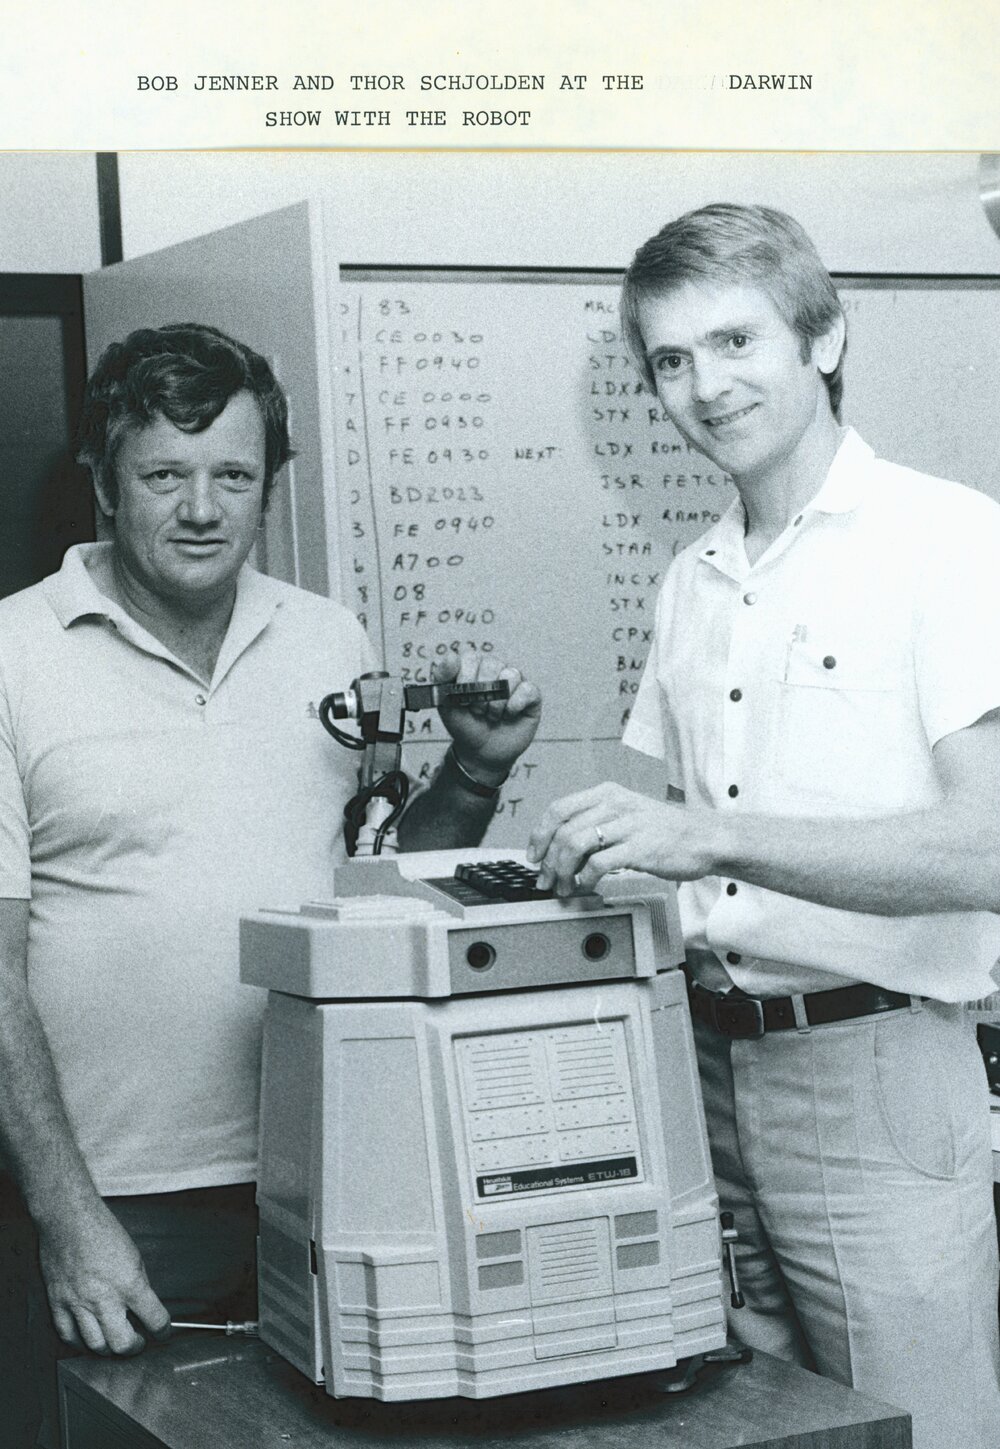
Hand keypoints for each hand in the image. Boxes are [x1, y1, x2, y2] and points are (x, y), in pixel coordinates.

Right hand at [38, 1200, 170, 1355]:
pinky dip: (80, 1343)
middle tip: (138, 1342)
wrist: (69, 1219)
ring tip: (114, 1341)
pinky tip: (88, 1338)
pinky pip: (68, 1336)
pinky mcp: (58, 1303)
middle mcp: (104, 1298)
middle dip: (135, 1347)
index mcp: (129, 1283)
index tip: (163, 1333)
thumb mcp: (134, 1256)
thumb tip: (142, 1307)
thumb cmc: (102, 1231)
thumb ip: (138, 1285)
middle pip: (122, 1344)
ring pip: (95, 1346)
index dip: (163, 1331)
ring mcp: (78, 1304)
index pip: (154, 1319)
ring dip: (108, 1349)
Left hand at [431, 649, 540, 782]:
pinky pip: (528, 689)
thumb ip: (443, 678)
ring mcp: (515, 681)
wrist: (481, 752)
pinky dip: (514, 705)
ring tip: (492, 714)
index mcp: (474, 665)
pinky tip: (508, 715)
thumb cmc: (465, 725)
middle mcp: (496, 668)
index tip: (460, 699)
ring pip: (511, 675)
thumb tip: (450, 656)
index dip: (465, 680)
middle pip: (492, 664)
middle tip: (477, 710)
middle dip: (481, 694)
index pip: (471, 657)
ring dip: (497, 702)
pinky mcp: (531, 696)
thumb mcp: (446, 704)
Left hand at [527, 782, 714, 895]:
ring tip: (565, 887)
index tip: (533, 855)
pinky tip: (587, 886)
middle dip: (548, 861)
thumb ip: (596, 825)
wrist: (704, 838)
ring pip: (576, 845)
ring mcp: (627, 825)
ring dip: (563, 872)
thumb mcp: (626, 815)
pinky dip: (586, 879)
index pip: (559, 808)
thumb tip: (562, 850)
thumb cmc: (665, 830)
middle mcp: (615, 804)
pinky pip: (599, 864)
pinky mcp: (639, 848)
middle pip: (563, 830)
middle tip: (546, 880)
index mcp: (607, 793)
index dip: (539, 834)